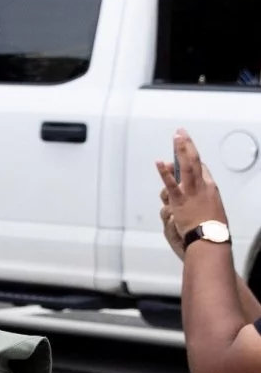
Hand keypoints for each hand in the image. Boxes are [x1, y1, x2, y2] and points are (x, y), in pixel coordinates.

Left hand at [157, 130, 230, 256]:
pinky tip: (160, 162)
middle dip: (188, 145)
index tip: (187, 151)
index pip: (201, 168)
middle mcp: (202, 187)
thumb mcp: (212, 210)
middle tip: (181, 132)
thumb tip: (195, 198)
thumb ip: (202, 200)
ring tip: (176, 136)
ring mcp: (191, 192)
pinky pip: (171, 183)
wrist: (210, 239)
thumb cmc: (212, 229)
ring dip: (181, 150)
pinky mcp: (179, 200)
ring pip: (186, 166)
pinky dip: (165, 172)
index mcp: (211, 189)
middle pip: (195, 161)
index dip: (193, 159)